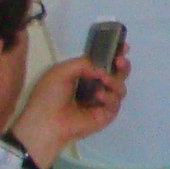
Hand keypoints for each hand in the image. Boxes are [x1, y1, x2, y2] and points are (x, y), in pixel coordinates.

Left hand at [8, 49, 128, 168]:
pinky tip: (98, 95)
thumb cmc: (49, 95)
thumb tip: (103, 69)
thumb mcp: (62, 70)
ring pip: (120, 87)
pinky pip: (116, 102)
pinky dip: (109, 96)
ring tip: (105, 80)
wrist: (46, 121)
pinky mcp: (106, 115)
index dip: (114, 54)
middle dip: (122, 65)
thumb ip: (84, 63)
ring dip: (115, 80)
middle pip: (117, 74)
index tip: (123, 46)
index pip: (103, 63)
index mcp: (82, 76)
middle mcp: (94, 87)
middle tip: (120, 60)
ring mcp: (101, 102)